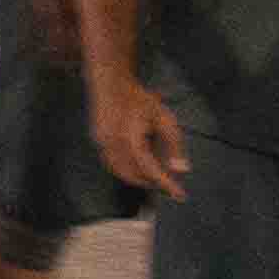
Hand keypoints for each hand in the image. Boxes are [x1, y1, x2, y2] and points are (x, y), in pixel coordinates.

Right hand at [91, 70, 187, 194]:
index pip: (149, 168)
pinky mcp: (97, 141)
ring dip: (138, 179)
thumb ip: (174, 145)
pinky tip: (137, 167)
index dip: (165, 183)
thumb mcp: (165, 119)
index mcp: (131, 136)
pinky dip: (126, 171)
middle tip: (170, 184)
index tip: (180, 195)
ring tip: (155, 178)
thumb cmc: (140, 100)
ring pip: (120, 172)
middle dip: (152, 183)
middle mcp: (112, 142)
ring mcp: (101, 142)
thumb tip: (181, 171)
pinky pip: (111, 164)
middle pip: (133, 174)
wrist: (110, 83)